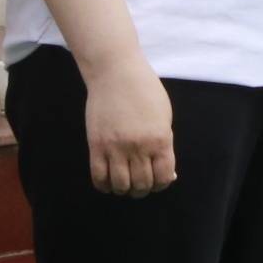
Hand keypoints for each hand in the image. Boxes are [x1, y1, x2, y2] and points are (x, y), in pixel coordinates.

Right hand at [83, 56, 179, 197]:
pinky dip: (104, 185)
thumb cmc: (145, 90)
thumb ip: (165, 145)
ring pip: (121, 185)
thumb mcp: (164, 117)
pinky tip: (108, 181)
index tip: (157, 180)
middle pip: (142, 185)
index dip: (161, 184)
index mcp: (160, 140)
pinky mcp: (96, 145)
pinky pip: (99, 177)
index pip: (163, 178)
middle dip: (142, 189)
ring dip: (124, 189)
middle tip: (140, 183)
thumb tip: (167, 173)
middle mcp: (139, 147)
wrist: (116, 72)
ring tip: (124, 183)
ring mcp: (115, 147)